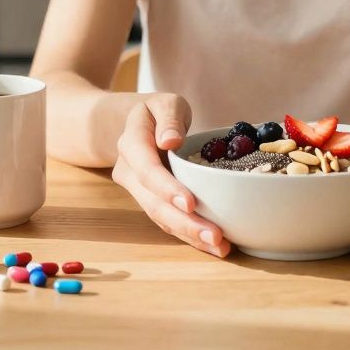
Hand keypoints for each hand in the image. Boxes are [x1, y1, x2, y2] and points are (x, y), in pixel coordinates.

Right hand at [111, 93, 231, 257]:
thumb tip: (171, 141)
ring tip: (220, 246)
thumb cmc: (157, 112)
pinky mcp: (152, 202)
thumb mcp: (164, 103)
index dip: (167, 188)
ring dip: (190, 235)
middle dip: (185, 223)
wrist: (136, 126)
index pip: (146, 169)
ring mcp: (138, 191)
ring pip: (161, 218)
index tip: (190, 203)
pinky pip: (168, 222)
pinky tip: (212, 245)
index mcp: (131, 144)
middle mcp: (129, 173)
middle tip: (215, 236)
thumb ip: (168, 118)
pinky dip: (189, 235)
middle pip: (154, 203)